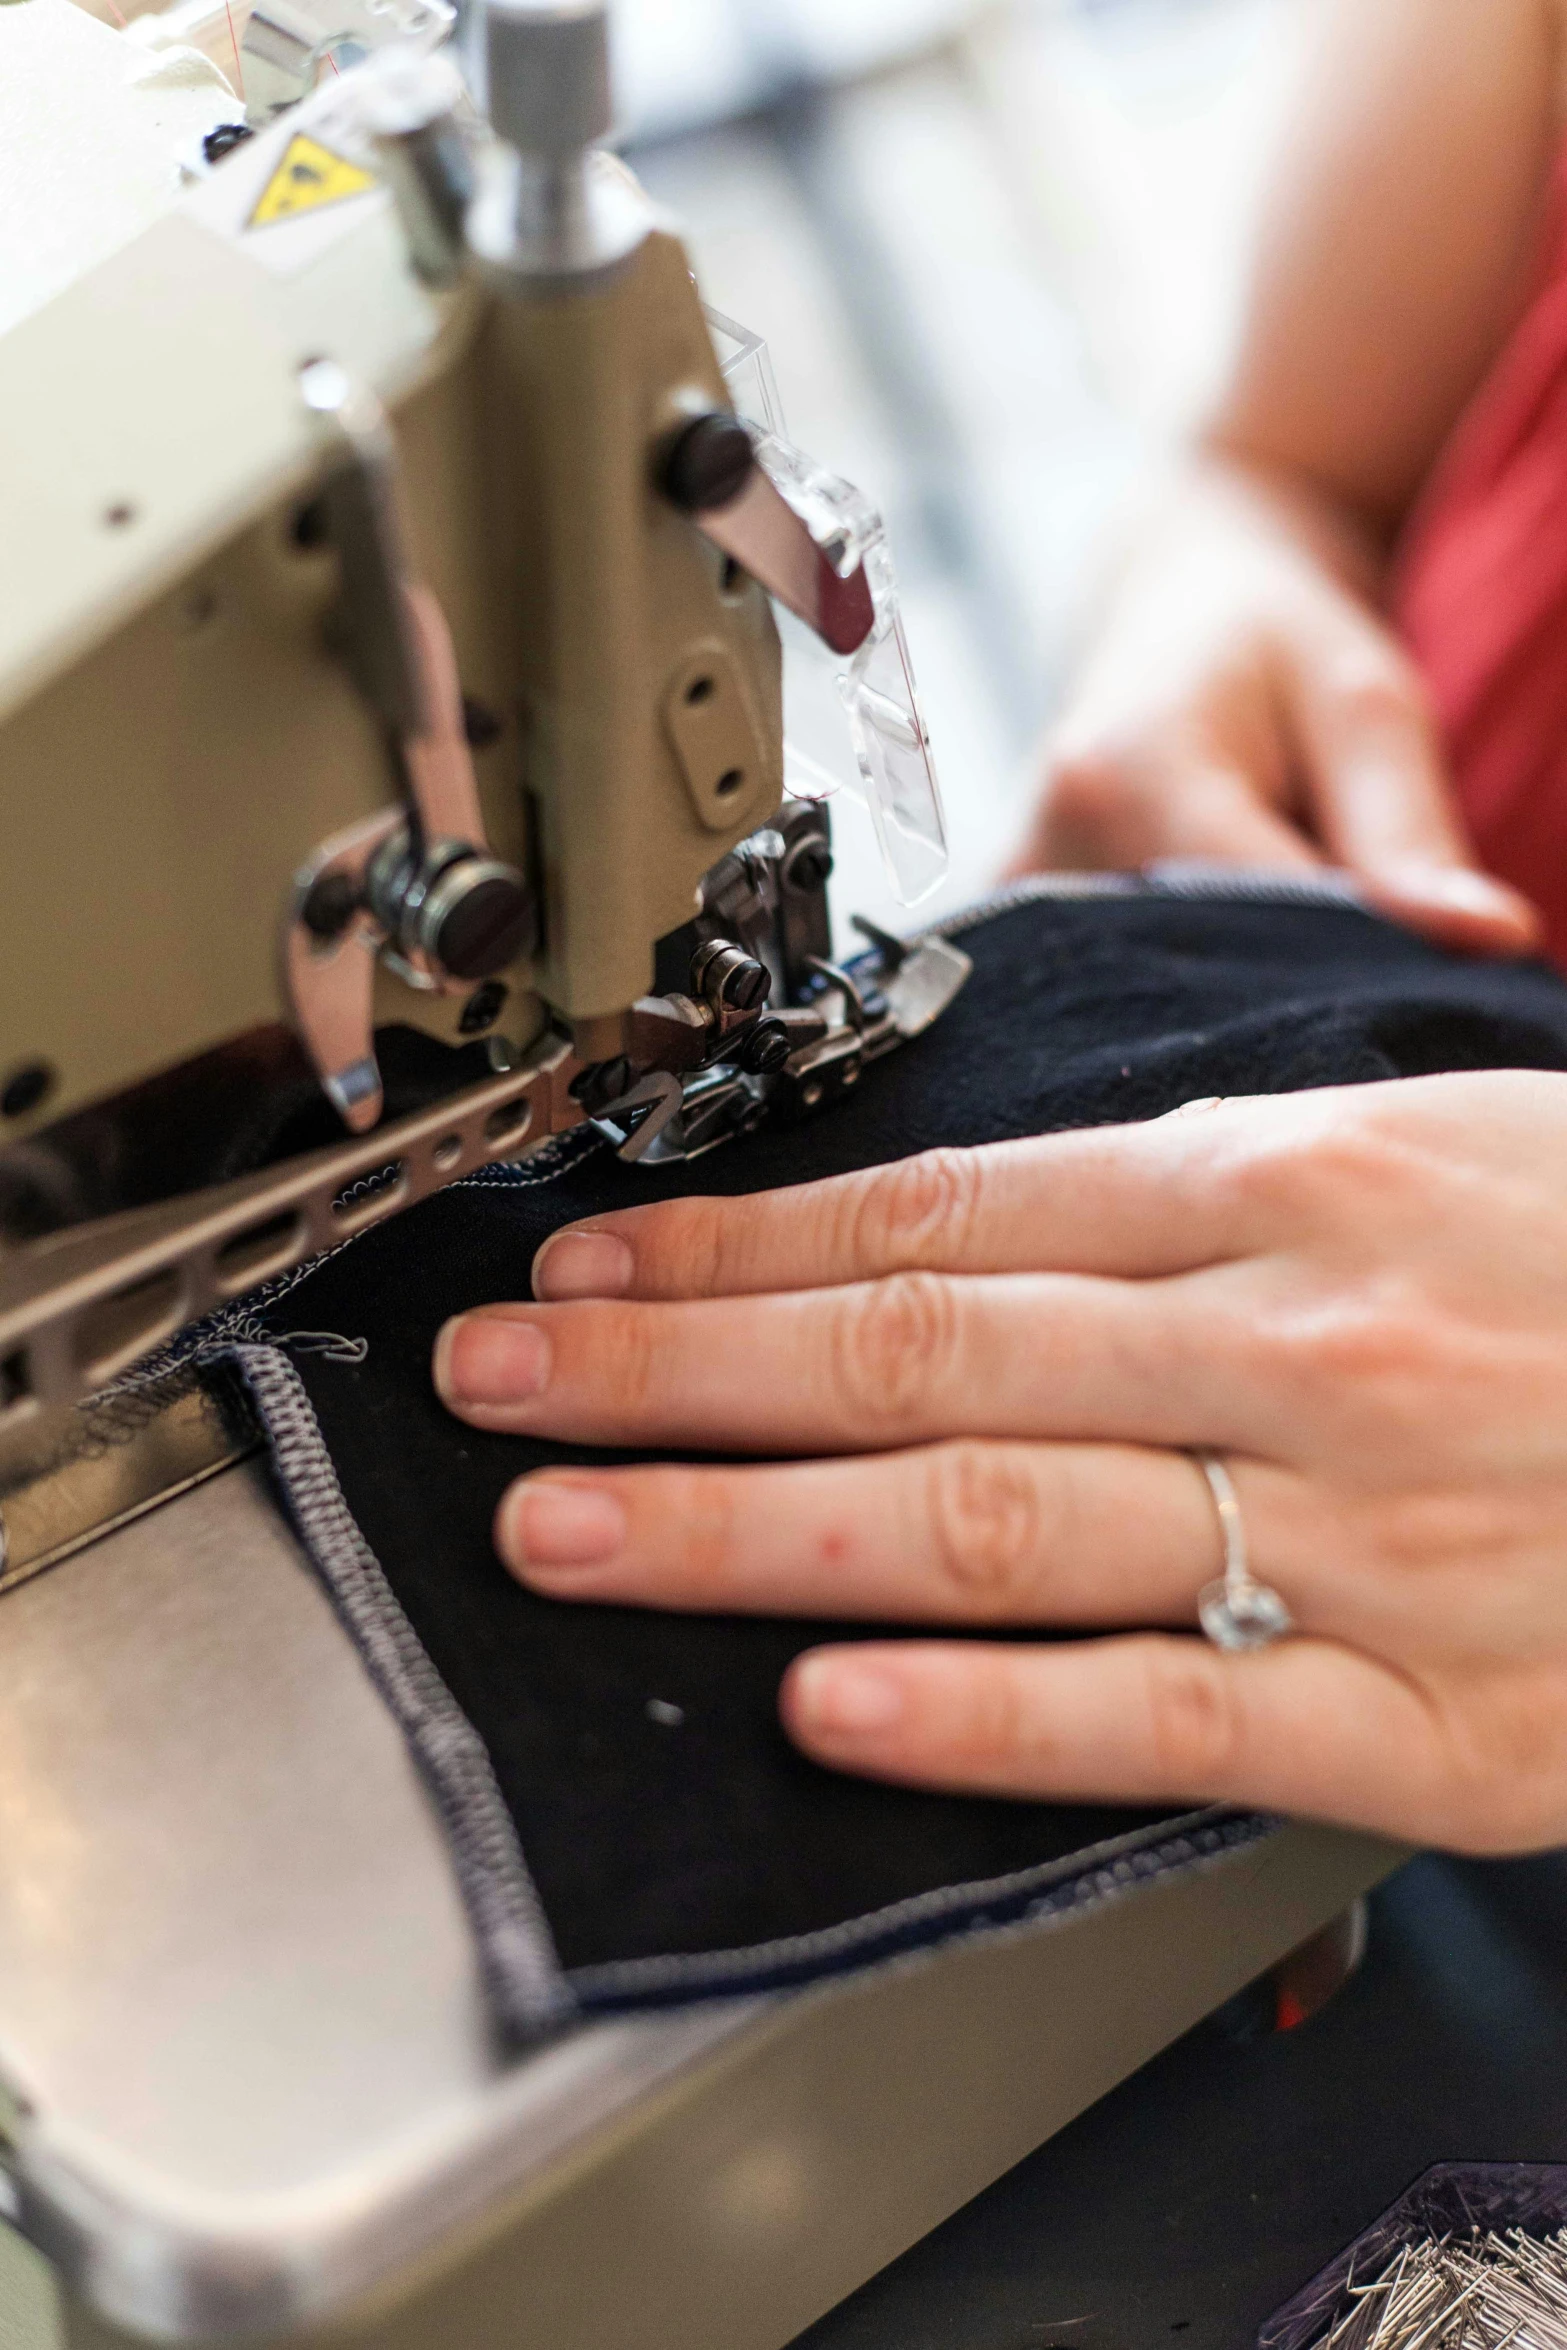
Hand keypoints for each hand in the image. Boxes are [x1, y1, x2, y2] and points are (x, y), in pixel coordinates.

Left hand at [434, 1072, 1566, 1853]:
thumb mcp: (1424, 1141)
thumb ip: (1202, 1185)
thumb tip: (974, 1210)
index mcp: (1288, 1183)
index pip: (937, 1209)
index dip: (731, 1240)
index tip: (587, 1257)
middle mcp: (1293, 1342)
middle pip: (911, 1351)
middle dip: (669, 1366)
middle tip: (497, 1384)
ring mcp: (1356, 1531)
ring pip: (988, 1520)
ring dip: (747, 1528)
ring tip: (573, 1532)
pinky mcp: (1433, 1715)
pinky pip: (1169, 1711)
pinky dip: (983, 1713)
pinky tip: (827, 1703)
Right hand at [1014, 461, 1538, 958]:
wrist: (1170, 608)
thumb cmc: (1275, 649)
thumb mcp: (1363, 707)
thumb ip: (1411, 834)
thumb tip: (1495, 941)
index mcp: (1126, 778)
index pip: (1258, 937)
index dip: (1350, 975)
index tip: (1419, 984)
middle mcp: (1045, 848)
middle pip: (1196, 987)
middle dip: (1293, 993)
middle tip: (1364, 965)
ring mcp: (1019, 898)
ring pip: (1158, 1003)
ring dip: (1240, 992)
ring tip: (1290, 929)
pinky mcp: (1022, 927)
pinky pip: (1120, 996)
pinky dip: (1192, 989)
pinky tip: (1231, 947)